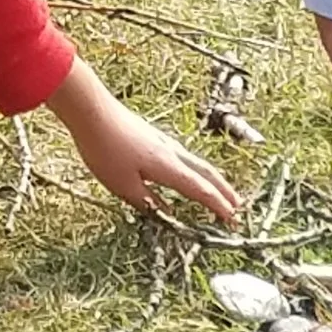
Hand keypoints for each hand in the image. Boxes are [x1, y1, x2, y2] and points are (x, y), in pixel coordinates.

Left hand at [43, 58, 242, 223]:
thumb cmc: (105, 148)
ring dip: (213, 179)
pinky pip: (184, 156)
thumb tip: (166, 214)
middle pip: (207, 174)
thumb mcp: (123, 186)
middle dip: (225, 192)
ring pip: (197, 163)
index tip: (232, 220)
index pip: (201, 191)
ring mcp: (164, 142)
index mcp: (168, 168)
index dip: (218, 207)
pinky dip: (196, 169)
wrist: (92, 111)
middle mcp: (172, 153)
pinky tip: (189, 171)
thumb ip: (147, 202)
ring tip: (222, 191)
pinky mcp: (154, 137)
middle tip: (238, 207)